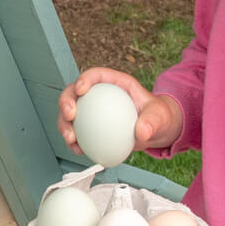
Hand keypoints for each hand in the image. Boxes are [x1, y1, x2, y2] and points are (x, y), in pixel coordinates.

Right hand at [58, 67, 182, 156]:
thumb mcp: (159, 117)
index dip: (84, 79)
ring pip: (70, 114)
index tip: (81, 90)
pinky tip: (77, 150)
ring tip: (71, 139)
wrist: (155, 131)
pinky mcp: (90, 128)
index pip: (95, 75)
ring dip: (65, 125)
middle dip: (66, 102)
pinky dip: (73, 142)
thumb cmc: (157, 117)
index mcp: (114, 83)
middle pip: (74, 93)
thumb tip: (141, 132)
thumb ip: (152, 122)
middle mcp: (98, 95)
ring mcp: (92, 112)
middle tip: (70, 116)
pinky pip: (76, 133)